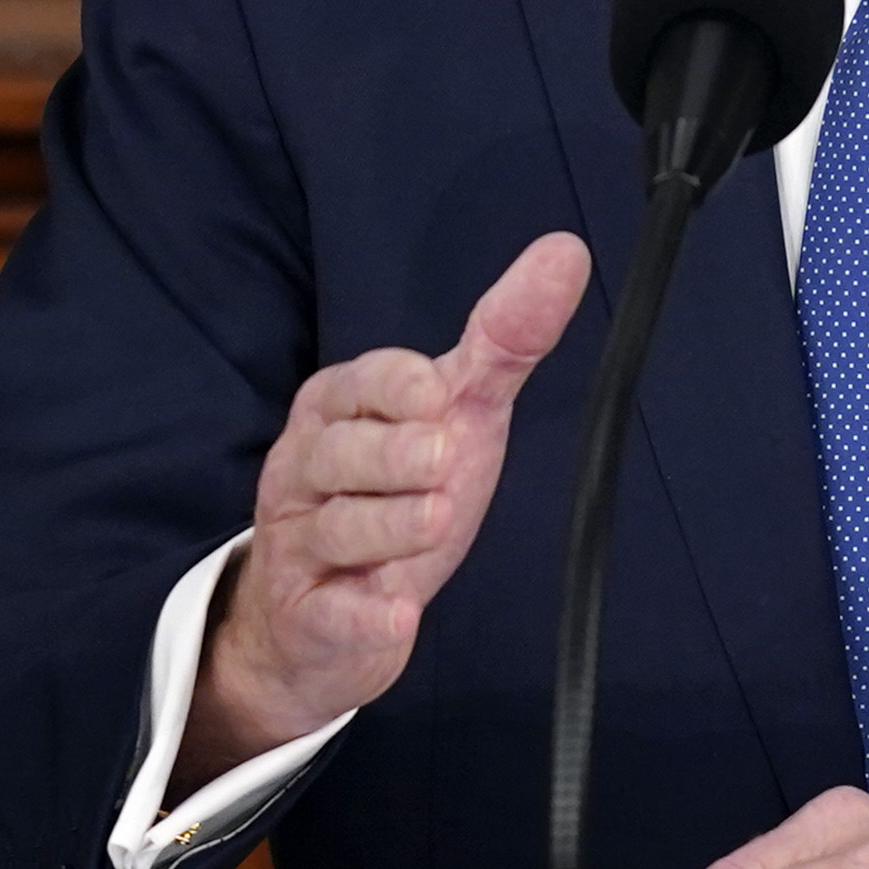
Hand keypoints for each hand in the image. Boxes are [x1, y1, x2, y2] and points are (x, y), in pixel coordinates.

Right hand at [177, 231, 591, 788]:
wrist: (325, 616)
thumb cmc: (395, 493)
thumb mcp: (454, 413)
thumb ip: (503, 341)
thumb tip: (567, 251)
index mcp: (337, 411)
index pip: (356, 384)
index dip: (395, 389)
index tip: (437, 394)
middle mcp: (305, 471)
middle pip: (338, 454)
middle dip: (391, 456)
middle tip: (442, 459)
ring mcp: (301, 547)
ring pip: (336, 528)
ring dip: (387, 525)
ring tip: (434, 520)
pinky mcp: (310, 618)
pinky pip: (329, 615)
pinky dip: (363, 617)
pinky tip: (396, 616)